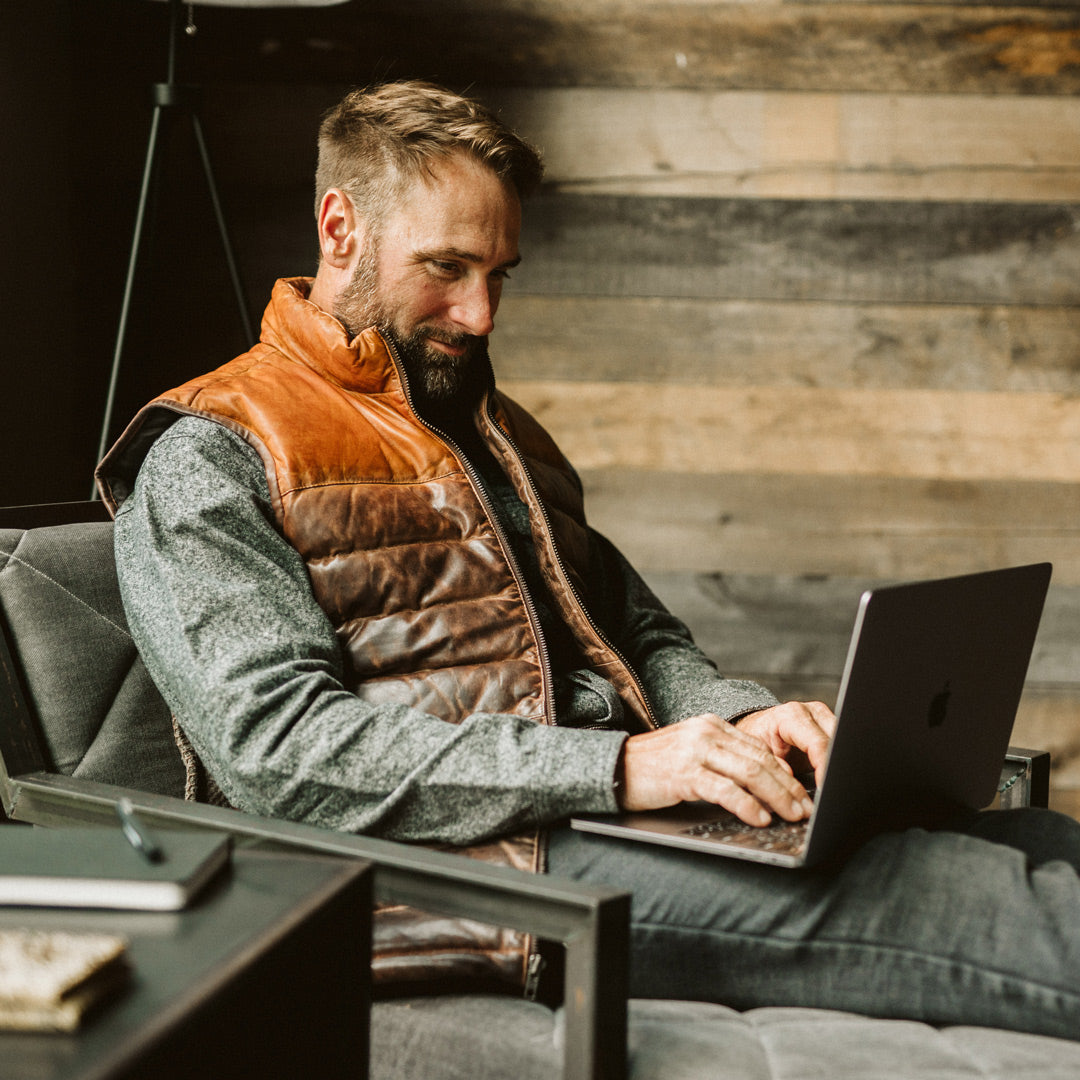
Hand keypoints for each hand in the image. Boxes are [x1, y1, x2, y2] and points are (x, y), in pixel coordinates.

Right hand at [617, 702, 835, 826]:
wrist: (613, 767)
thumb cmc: (654, 768)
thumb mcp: (692, 754)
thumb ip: (722, 760)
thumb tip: (762, 784)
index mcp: (712, 725)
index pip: (760, 748)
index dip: (786, 773)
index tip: (803, 793)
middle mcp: (706, 732)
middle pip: (760, 760)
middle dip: (789, 787)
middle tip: (806, 808)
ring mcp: (695, 750)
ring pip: (749, 772)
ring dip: (777, 797)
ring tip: (792, 815)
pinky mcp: (684, 772)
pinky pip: (725, 789)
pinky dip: (747, 804)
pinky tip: (760, 817)